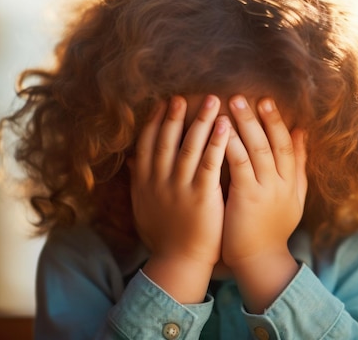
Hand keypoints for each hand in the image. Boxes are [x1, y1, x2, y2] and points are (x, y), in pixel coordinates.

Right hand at [129, 95, 230, 302]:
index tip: (163, 104)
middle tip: (184, 95)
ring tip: (212, 100)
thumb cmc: (164, 236)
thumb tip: (132, 161)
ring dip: (201, 121)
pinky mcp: (201, 196)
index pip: (147, 144)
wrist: (177, 262)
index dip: (156, 122)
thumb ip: (138, 182)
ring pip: (189, 146)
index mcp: (144, 182)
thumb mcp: (143, 207)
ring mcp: (179, 187)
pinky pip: (209, 163)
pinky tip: (225, 126)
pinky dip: (217, 142)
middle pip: (167, 139)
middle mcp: (158, 180)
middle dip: (176, 115)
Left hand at [222, 95, 306, 311]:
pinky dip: (233, 145)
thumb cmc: (271, 229)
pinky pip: (240, 165)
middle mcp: (281, 183)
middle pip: (273, 142)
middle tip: (246, 95)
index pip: (287, 144)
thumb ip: (297, 165)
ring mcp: (266, 190)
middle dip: (261, 117)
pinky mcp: (247, 198)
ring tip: (231, 103)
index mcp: (291, 182)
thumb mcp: (292, 197)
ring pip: (258, 149)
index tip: (266, 101)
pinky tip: (222, 131)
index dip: (276, 121)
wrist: (260, 260)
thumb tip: (301, 132)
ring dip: (245, 124)